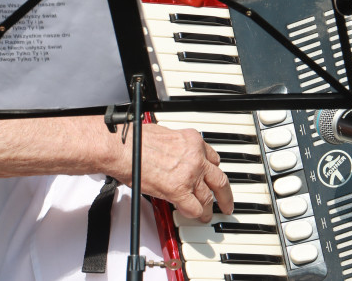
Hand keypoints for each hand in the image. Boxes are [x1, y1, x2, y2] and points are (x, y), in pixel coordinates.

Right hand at [109, 124, 233, 222]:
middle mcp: (196, 157)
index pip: (213, 158)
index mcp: (193, 140)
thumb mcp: (166, 134)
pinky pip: (194, 208)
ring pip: (208, 197)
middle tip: (227, 202)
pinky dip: (195, 214)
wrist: (124, 149)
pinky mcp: (179, 191)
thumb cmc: (136, 140)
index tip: (212, 177)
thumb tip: (175, 155)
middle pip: (219, 179)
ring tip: (207, 215)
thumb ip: (177, 147)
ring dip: (208, 208)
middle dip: (225, 194)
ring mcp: (190, 175)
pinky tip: (194, 217)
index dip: (213, 170)